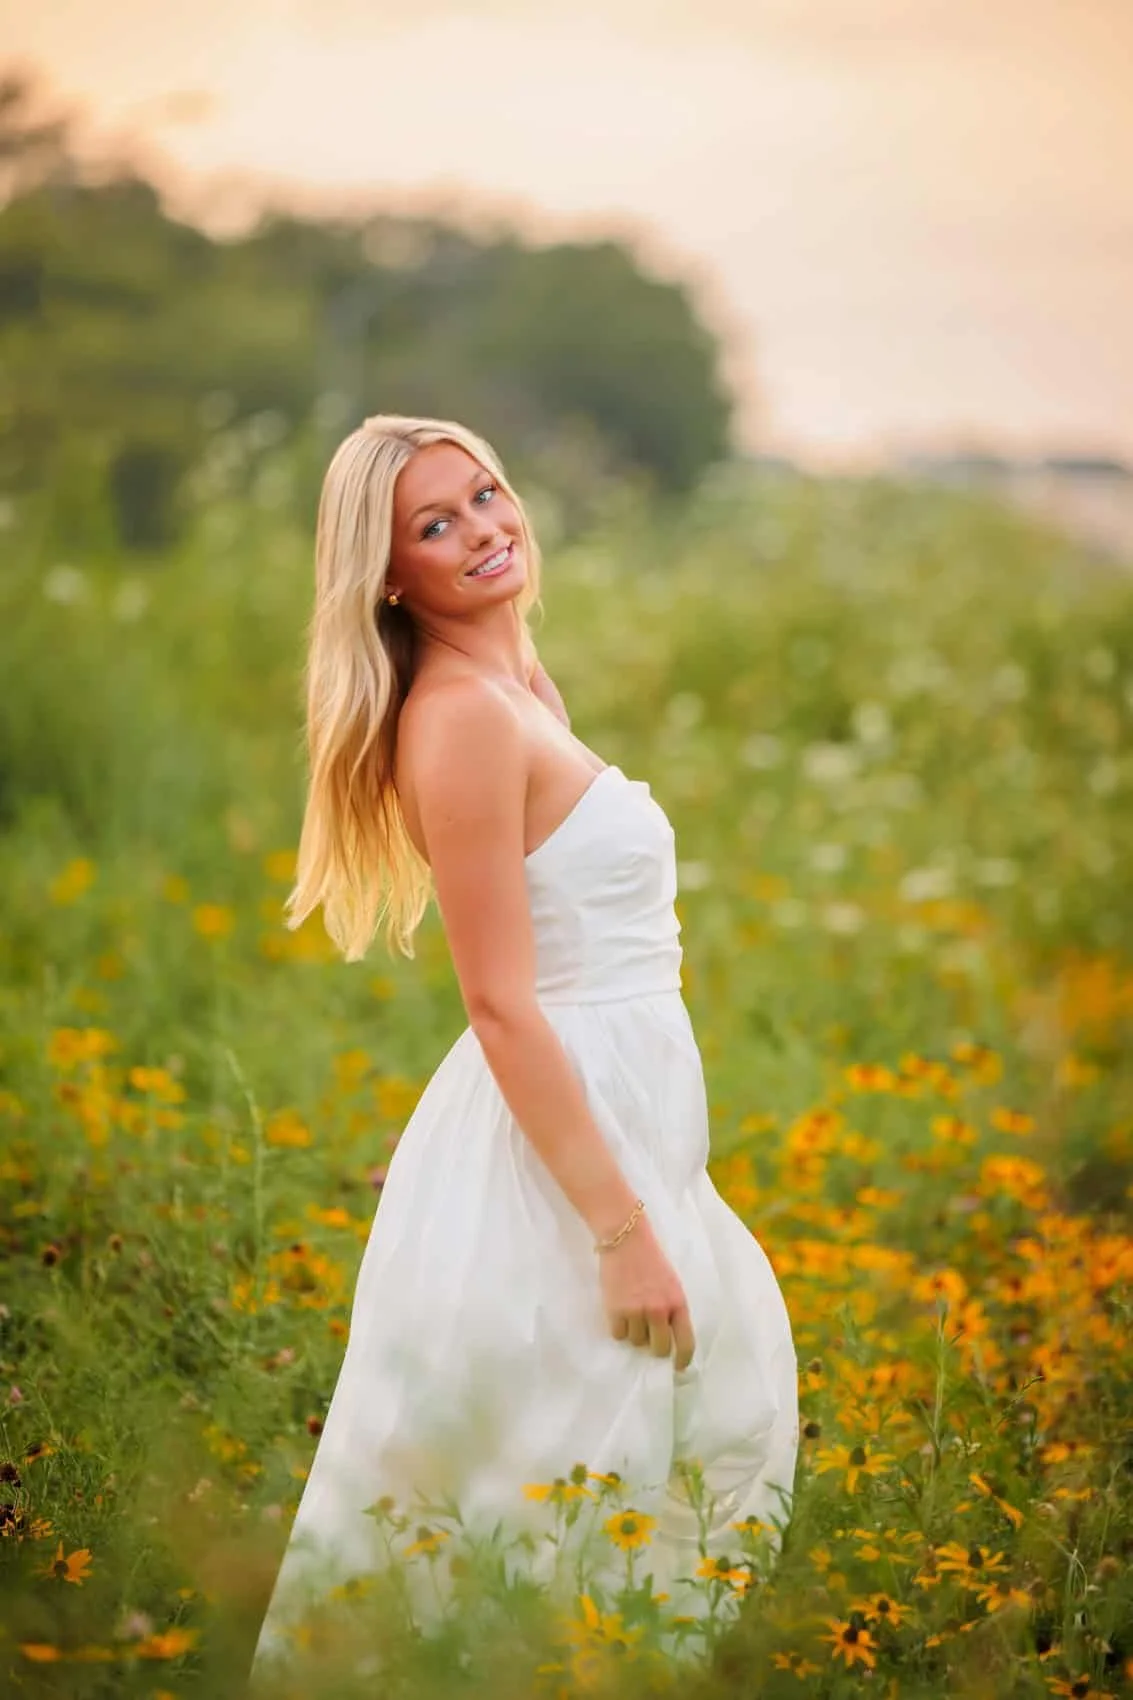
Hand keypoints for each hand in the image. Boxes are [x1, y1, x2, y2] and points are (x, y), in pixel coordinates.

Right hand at [598, 1215, 695, 1370]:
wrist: (626, 1240)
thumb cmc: (650, 1260)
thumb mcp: (671, 1284)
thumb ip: (671, 1309)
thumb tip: (668, 1337)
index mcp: (678, 1303)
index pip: (685, 1342)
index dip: (682, 1359)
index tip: (678, 1367)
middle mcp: (659, 1310)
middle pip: (659, 1348)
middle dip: (654, 1347)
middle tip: (649, 1337)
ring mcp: (637, 1311)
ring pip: (636, 1342)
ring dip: (634, 1333)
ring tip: (632, 1312)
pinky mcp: (616, 1310)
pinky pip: (618, 1335)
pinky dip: (619, 1328)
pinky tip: (619, 1312)